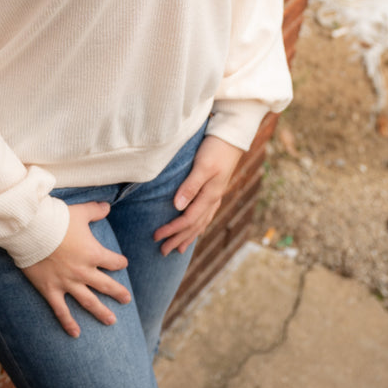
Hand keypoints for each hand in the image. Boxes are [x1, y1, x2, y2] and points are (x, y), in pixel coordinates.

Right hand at [22, 202, 129, 336]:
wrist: (32, 230)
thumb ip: (96, 210)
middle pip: (105, 284)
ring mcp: (67, 283)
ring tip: (112, 321)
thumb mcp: (80, 212)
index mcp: (93, 253)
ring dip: (101, 312)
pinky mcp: (51, 290)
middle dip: (118, 292)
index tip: (123, 264)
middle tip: (127, 299)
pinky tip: (76, 333)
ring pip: (88, 301)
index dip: (119, 262)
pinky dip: (69, 323)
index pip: (113, 261)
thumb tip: (108, 206)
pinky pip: (62, 311)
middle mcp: (83, 271)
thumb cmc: (57, 219)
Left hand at [153, 135, 241, 256]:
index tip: (156, 236)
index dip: (172, 230)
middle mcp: (213, 199)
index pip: (187, 220)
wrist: (232, 136)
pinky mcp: (215, 189)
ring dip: (189, 236)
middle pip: (194, 226)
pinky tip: (196, 228)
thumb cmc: (215, 148)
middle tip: (162, 251)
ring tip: (179, 248)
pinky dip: (198, 225)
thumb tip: (177, 208)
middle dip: (178, 239)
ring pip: (201, 222)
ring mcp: (215, 195)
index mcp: (209, 196)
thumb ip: (190, 186)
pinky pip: (206, 214)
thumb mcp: (202, 166)